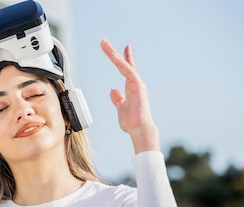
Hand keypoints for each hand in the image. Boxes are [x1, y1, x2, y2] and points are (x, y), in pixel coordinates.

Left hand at [101, 38, 159, 152]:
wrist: (140, 129)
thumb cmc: (132, 121)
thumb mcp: (120, 108)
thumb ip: (117, 98)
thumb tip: (113, 90)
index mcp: (131, 87)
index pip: (125, 69)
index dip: (123, 58)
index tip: (123, 47)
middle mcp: (135, 83)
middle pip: (123, 63)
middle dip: (114, 52)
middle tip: (103, 41)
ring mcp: (137, 83)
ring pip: (124, 65)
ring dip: (114, 54)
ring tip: (104, 44)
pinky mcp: (138, 86)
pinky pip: (128, 71)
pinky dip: (122, 63)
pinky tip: (115, 56)